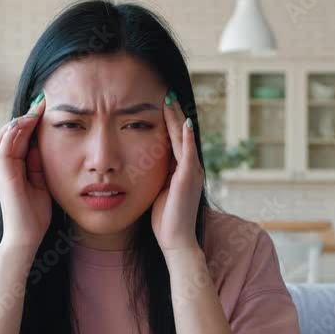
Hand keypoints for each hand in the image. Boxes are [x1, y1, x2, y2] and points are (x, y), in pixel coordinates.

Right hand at [0, 93, 50, 249]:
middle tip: (41, 102)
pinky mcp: (4, 176)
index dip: (30, 121)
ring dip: (19, 120)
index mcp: (14, 167)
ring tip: (36, 108)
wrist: (27, 237)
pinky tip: (27, 123)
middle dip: (25, 115)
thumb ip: (39, 165)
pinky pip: (4, 148)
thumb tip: (40, 145)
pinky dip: (13, 133)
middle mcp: (5, 166)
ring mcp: (2, 170)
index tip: (45, 107)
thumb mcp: (42, 183)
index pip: (18, 137)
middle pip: (9, 132)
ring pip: (4, 136)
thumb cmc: (35, 214)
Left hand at [151, 89, 203, 251]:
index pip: (175, 139)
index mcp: (182, 170)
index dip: (169, 121)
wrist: (176, 241)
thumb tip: (142, 166)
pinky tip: (183, 122)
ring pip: (183, 138)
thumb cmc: (165, 221)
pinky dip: (185, 136)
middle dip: (174, 113)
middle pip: (180, 133)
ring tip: (170, 99)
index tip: (161, 104)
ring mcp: (192, 172)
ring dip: (177, 118)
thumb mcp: (158, 192)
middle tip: (167, 92)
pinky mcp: (188, 178)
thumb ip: (156, 177)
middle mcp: (190, 168)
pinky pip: (187, 152)